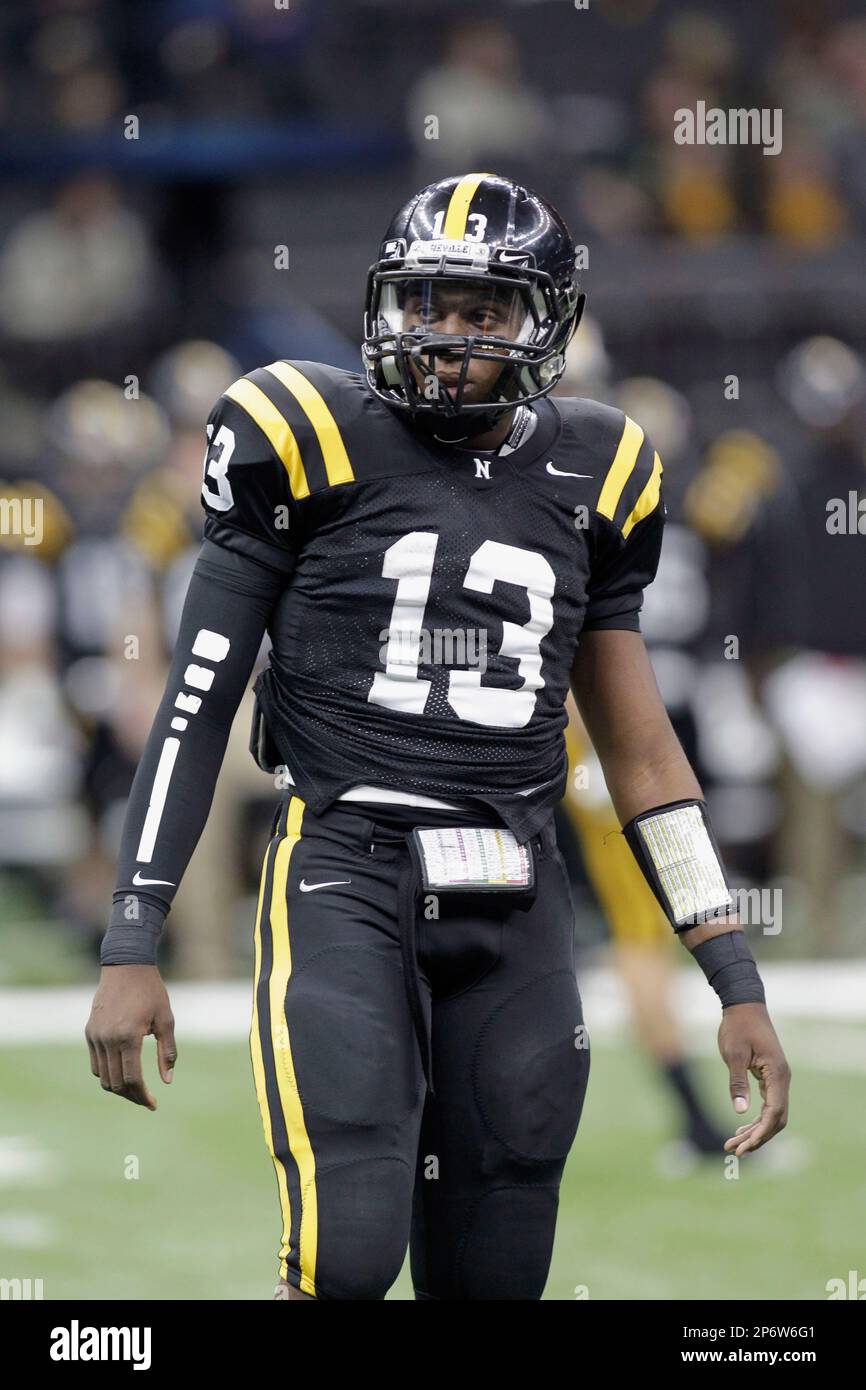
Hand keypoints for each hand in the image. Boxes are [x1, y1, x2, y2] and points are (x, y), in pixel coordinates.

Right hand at [85, 965, 176, 1109]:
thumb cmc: (151, 992)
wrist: (126, 966)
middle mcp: (108, 1039)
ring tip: (135, 1090)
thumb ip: (167, 1052)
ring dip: (118, 1088)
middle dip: (132, 1096)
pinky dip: (107, 1074)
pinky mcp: (89, 1032)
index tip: (153, 1105)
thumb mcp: (166, 1020)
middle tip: (146, 1100)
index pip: (132, 1078)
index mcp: (129, 1037)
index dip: (143, 1096)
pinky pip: (95, 1063)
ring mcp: (96, 1036)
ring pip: (102, 1077)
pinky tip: (122, 1073)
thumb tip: (167, 1081)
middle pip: (116, 1083)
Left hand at [718, 1001, 789, 1155]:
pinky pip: (767, 1104)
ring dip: (755, 1130)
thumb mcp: (733, 1054)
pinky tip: (741, 1126)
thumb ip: (737, 1082)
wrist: (744, 1005)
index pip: (774, 1113)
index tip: (742, 1147)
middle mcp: (781, 1079)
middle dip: (757, 1137)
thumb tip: (739, 1111)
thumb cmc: (738, 1026)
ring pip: (772, 1114)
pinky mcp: (769, 1076)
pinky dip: (755, 1118)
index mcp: (776, 1074)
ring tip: (733, 1143)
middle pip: (776, 1119)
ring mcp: (777, 1078)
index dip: (760, 1133)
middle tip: (734, 1150)